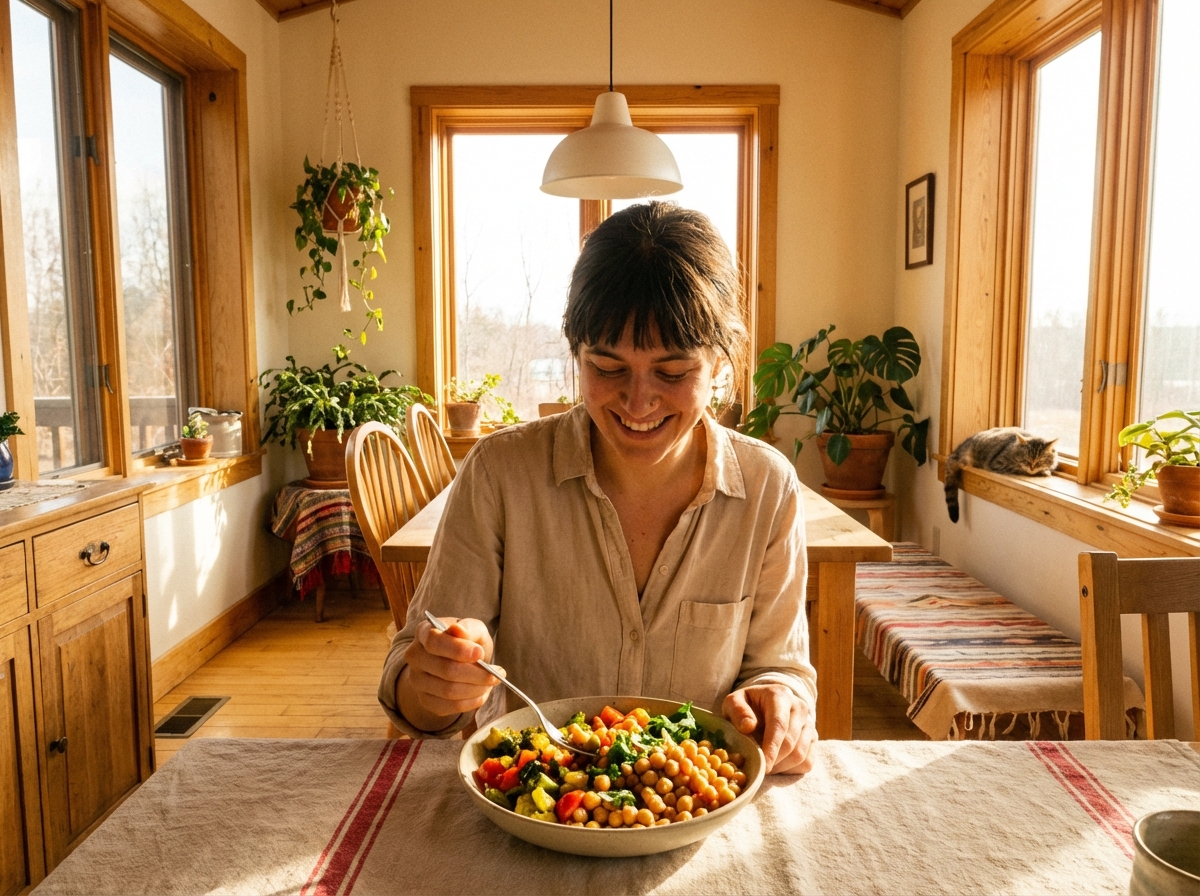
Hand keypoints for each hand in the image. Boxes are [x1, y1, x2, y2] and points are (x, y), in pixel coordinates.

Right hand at [397, 616, 500, 731]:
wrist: (459, 660)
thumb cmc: (468, 641)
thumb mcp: (474, 628)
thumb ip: (468, 628)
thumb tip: (457, 630)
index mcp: (424, 632)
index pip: (434, 642)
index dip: (458, 649)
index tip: (480, 653)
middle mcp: (415, 656)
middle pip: (446, 670)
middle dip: (477, 673)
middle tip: (498, 672)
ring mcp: (417, 680)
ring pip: (449, 691)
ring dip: (477, 689)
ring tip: (492, 682)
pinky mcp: (425, 700)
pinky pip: (449, 707)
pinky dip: (471, 702)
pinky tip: (482, 693)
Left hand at [723, 684, 816, 774]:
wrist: (764, 705)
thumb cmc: (746, 706)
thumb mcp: (733, 702)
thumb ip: (737, 711)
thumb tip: (748, 726)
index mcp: (780, 695)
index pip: (779, 724)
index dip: (771, 748)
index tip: (763, 766)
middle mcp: (800, 707)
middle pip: (791, 743)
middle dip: (774, 760)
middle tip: (758, 769)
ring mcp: (809, 724)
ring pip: (800, 755)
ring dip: (780, 766)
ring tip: (765, 766)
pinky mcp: (813, 739)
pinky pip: (807, 762)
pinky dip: (790, 770)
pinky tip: (776, 765)